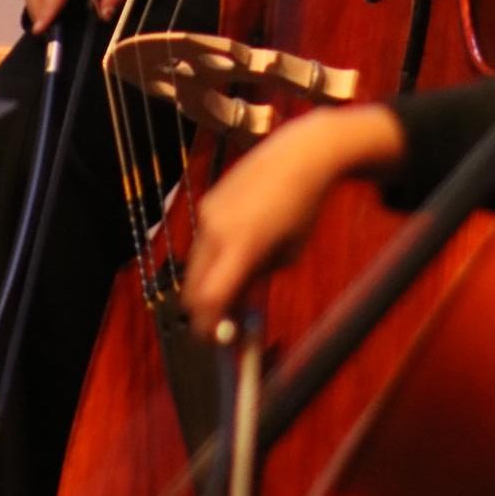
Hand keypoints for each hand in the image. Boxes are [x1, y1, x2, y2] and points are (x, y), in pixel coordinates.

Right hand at [183, 105, 405, 339]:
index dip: (206, 325)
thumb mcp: (287, 254)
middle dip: (203, 308)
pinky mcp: (207, 201)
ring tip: (235, 283)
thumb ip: (257, 281)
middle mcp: (217, 229)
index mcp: (241, 246)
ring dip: (207, 281)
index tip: (213, 339)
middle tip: (221, 320)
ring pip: (194, 265)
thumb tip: (236, 305)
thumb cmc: (302, 208)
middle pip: (192, 287)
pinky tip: (236, 251)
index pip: (209, 298)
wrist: (299, 155)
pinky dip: (211, 256)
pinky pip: (202, 241)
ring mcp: (208, 212)